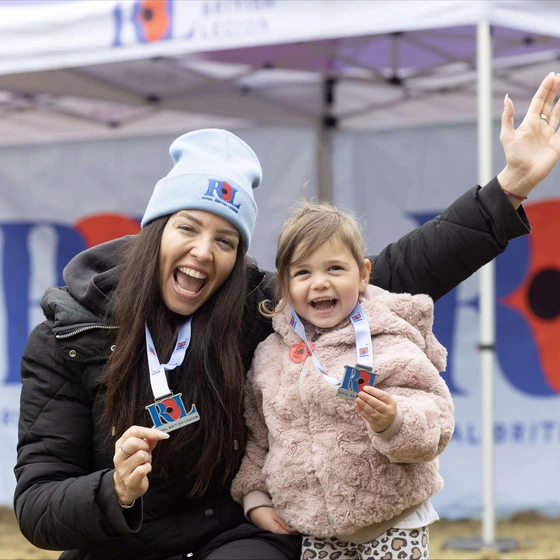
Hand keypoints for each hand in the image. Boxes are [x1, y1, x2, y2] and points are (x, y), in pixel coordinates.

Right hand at [113, 426, 168, 505]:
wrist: (128, 485)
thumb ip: (149, 439)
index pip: (133, 431)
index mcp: (121, 444)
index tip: (163, 435)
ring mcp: (122, 468)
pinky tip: (144, 470)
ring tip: (144, 462)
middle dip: (145, 446)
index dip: (149, 431)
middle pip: (133, 442)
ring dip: (147, 459)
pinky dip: (148, 468)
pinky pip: (143, 469)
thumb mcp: (142, 448)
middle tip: (146, 451)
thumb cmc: (136, 463)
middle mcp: (119, 455)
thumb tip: (159, 431)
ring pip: (141, 455)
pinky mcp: (129, 480)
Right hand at [249, 506, 297, 534]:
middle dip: (293, 529)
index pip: (290, 534)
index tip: (300, 523)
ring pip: (285, 532)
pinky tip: (286, 521)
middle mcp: (276, 534)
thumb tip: (294, 529)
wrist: (254, 510)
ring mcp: (273, 532)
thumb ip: (285, 523)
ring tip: (292, 520)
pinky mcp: (272, 530)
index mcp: (277, 531)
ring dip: (289, 527)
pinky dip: (285, 527)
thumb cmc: (265, 511)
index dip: (296, 529)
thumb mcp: (276, 515)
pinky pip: (281, 530)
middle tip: (297, 520)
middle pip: (288, 534)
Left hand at [355, 386, 396, 432]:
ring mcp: (383, 419)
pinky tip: (356, 405)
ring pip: (372, 411)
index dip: (373, 391)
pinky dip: (361, 411)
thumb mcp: (384, 401)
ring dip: (363, 404)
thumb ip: (376, 395)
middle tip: (360, 393)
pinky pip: (367, 417)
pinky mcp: (376, 424)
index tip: (365, 388)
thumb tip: (364, 389)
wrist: (388, 422)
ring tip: (357, 399)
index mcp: (391, 403)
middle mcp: (388, 411)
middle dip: (367, 398)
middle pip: (377, 404)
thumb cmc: (383, 407)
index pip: (382, 395)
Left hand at [497, 72, 559, 202]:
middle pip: (549, 104)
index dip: (545, 88)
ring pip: (558, 113)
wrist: (522, 174)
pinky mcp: (557, 143)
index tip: (552, 76)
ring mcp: (549, 134)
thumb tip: (507, 97)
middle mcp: (540, 126)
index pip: (538, 101)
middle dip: (555, 90)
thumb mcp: (507, 135)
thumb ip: (508, 117)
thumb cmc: (513, 156)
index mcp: (529, 122)